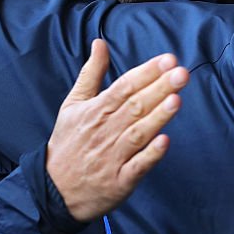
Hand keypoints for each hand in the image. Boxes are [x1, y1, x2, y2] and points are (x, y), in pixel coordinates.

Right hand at [46, 40, 188, 221]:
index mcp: (95, 111)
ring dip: (157, 117)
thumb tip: (100, 43)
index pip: (124, 87)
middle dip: (159, 88)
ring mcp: (113, 157)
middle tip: (181, 73)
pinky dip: (150, 155)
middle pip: (135, 106)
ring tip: (176, 100)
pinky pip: (137, 166)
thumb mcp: (73, 104)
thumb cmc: (68, 143)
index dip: (147, 72)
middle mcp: (105, 131)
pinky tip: (164, 141)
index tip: (168, 59)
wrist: (53, 189)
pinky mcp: (119, 181)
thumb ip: (91, 73)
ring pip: (138, 133)